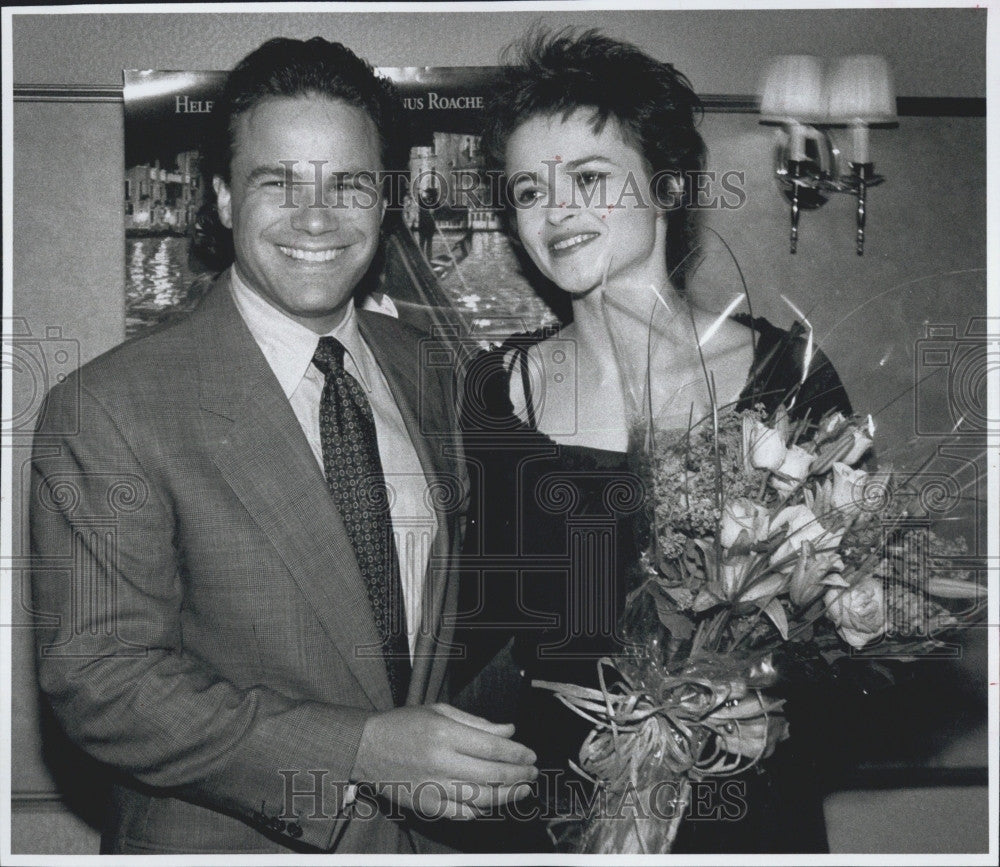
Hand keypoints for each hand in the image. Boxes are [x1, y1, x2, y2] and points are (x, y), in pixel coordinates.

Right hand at [352, 703, 536, 818]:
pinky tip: (492, 802)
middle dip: (518, 776)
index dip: (517, 754)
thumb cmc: (404, 724)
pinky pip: (461, 813)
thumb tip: (509, 730)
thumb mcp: (439, 711)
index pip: (492, 747)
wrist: (366, 747)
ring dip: (507, 796)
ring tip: (522, 790)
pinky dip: (481, 809)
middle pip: (492, 775)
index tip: (531, 755)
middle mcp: (441, 761)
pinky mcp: (425, 805)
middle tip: (533, 774)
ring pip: (480, 798)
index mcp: (445, 733)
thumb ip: (477, 722)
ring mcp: (433, 787)